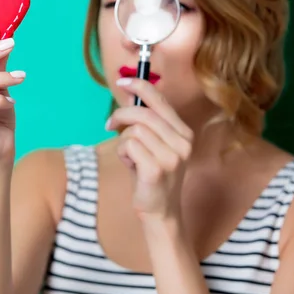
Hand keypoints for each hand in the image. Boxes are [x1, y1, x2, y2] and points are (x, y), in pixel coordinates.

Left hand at [106, 78, 193, 221]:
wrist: (160, 211)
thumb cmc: (152, 174)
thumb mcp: (154, 144)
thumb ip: (146, 121)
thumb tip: (130, 95)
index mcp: (183, 132)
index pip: (160, 100)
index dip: (140, 86)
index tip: (123, 82)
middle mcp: (182, 143)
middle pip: (143, 113)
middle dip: (121, 115)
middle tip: (110, 124)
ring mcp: (171, 157)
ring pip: (134, 130)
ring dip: (124, 141)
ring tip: (130, 155)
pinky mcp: (156, 170)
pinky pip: (129, 145)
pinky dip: (123, 153)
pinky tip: (130, 164)